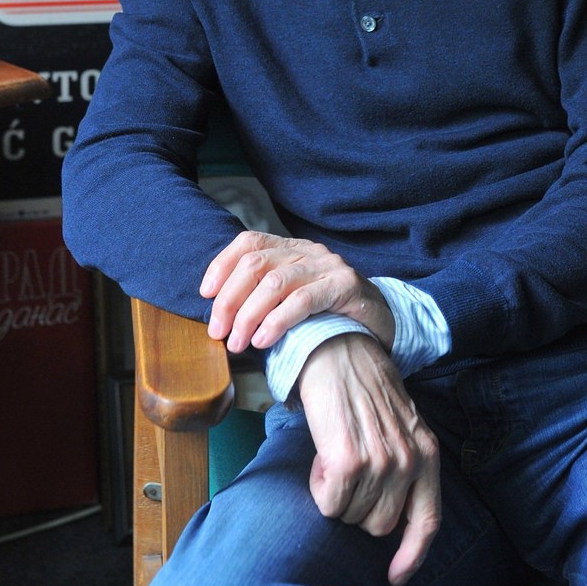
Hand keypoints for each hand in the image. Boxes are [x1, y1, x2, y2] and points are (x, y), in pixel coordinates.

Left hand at [199, 231, 395, 353]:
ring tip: (238, 343)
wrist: (382, 323)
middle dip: (229, 299)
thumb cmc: (329, 315)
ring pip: (275, 283)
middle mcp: (307, 251)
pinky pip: (303, 300)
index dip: (221, 265)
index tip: (204, 295)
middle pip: (255, 264)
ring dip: (248, 315)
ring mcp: (328, 265)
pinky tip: (264, 340)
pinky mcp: (345, 285)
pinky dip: (277, 321)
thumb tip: (220, 318)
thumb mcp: (292, 299)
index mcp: (291, 249)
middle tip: (217, 331)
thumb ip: (263, 298)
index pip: (248, 242)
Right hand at [298, 332, 441, 585]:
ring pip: (350, 516)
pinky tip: (322, 456)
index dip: (412, 555)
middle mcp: (409, 461)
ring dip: (336, 495)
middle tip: (347, 471)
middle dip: (358, 509)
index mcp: (427, 454)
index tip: (395, 577)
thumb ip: (404, 467)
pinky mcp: (348, 460)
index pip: (427, 520)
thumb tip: (388, 519)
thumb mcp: (400, 427)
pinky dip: (319, 487)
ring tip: (335, 455)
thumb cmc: (364, 390)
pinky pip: (329, 502)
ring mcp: (381, 462)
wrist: (339, 351)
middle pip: (379, 526)